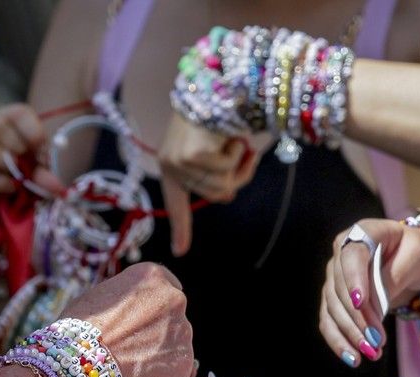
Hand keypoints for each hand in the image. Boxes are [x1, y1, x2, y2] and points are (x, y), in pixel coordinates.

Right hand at [0, 103, 63, 198]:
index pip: (18, 113)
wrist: (10, 199)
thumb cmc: (29, 174)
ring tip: (19, 177)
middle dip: (19, 148)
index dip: (33, 130)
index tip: (42, 147)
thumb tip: (55, 186)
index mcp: (8, 121)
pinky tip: (10, 187)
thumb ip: (47, 173)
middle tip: (30, 164)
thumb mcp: (42, 169)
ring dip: (8, 166)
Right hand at [64, 262, 193, 376]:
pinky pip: (178, 371)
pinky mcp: (184, 362)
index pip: (167, 289)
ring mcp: (183, 332)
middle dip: (159, 333)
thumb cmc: (81, 329)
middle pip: (173, 318)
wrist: (81, 363)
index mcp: (153, 277)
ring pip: (177, 345)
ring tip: (132, 367)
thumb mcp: (101, 297)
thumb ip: (128, 299)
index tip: (143, 322)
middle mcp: (175, 299)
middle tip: (133, 349)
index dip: (154, 308)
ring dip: (161, 355)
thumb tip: (135, 310)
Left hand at [159, 114, 258, 254]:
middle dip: (237, 179)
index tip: (180, 251)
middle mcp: (171, 165)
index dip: (181, 227)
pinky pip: (225, 170)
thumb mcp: (217, 148)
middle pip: (214, 195)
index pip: (177, 202)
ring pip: (220, 187)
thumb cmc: (219, 114)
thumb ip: (219, 173)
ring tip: (238, 143)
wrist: (216, 83)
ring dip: (238, 166)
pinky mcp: (192, 156)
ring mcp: (179, 161)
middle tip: (248, 156)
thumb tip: (226, 193)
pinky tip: (230, 135)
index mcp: (173, 164)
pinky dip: (236, 153)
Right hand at [319, 218, 419, 366]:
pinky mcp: (335, 299)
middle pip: (340, 288)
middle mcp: (341, 253)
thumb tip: (373, 308)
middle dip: (357, 318)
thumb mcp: (416, 257)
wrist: (413, 259)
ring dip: (350, 334)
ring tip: (371, 354)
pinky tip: (353, 358)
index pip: (352, 256)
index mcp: (363, 232)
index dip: (354, 280)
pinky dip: (339, 341)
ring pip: (333, 309)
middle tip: (376, 341)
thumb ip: (394, 277)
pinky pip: (330, 322)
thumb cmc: (417, 251)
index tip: (361, 303)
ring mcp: (335, 277)